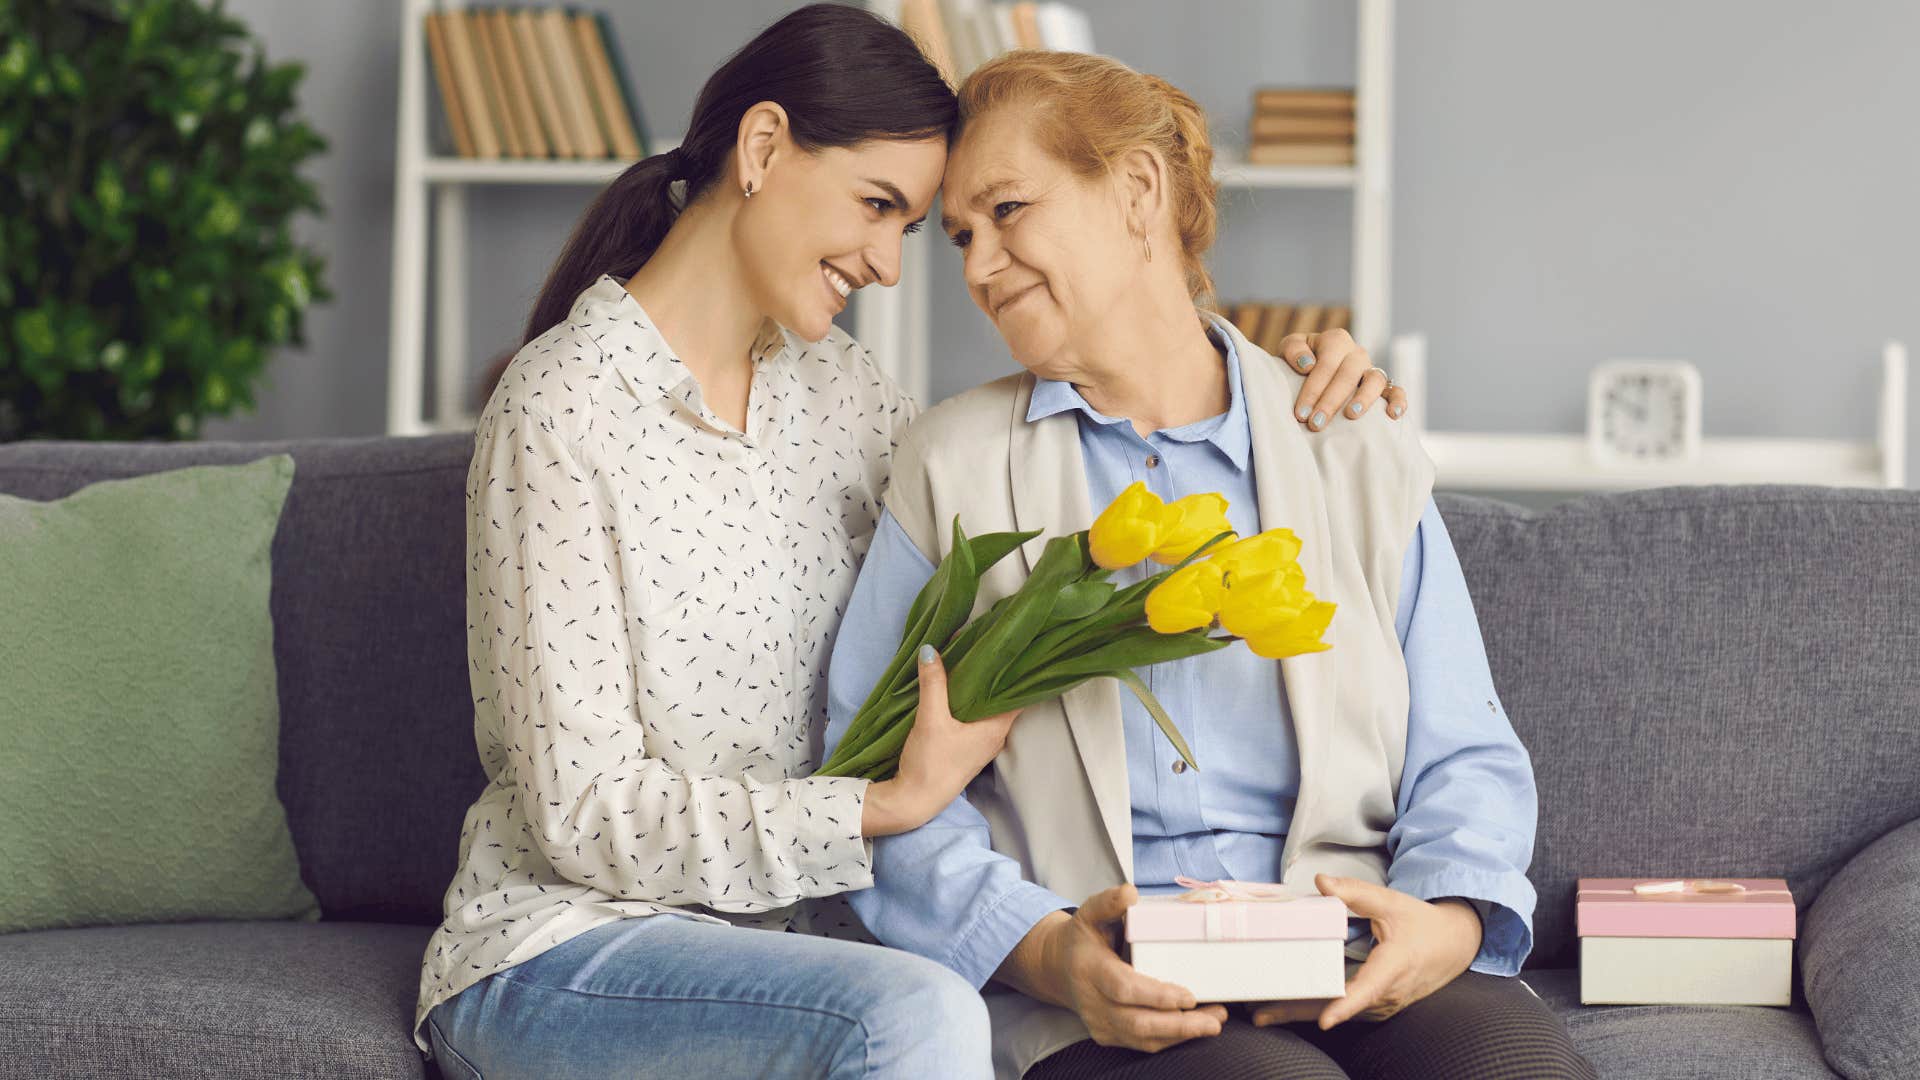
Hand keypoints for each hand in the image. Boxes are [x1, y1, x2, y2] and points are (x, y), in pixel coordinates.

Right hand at [861, 645, 1017, 836]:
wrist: (915, 801)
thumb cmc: (930, 763)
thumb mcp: (930, 719)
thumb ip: (933, 684)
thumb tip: (931, 650)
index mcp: (996, 728)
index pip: (1020, 695)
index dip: (1019, 673)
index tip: (1015, 650)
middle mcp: (995, 736)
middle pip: (1003, 699)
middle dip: (996, 676)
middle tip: (989, 646)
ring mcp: (981, 744)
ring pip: (987, 709)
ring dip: (980, 690)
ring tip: (972, 661)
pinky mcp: (967, 748)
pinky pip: (975, 718)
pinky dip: (969, 703)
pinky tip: (956, 690)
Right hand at [1001, 884, 1226, 1052]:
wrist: (1058, 968)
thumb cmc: (1082, 939)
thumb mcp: (1090, 914)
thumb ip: (1109, 902)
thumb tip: (1130, 893)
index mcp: (1089, 969)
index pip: (1123, 988)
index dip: (1157, 995)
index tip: (1189, 995)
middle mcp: (1092, 1002)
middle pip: (1137, 1022)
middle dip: (1179, 1024)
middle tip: (1215, 1018)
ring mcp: (1099, 1023)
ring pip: (1143, 1038)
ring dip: (1181, 1034)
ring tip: (1213, 1023)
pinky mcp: (1108, 1035)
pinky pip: (1143, 1043)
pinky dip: (1171, 1038)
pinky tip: (1195, 1028)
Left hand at [1252, 874, 1480, 1029]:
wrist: (1453, 946)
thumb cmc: (1421, 923)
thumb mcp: (1391, 902)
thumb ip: (1355, 892)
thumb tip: (1320, 882)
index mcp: (1394, 966)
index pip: (1369, 990)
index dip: (1346, 1005)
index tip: (1325, 1019)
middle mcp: (1388, 993)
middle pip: (1340, 1008)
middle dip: (1299, 1012)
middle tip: (1258, 1013)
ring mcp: (1382, 1005)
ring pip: (1338, 1013)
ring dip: (1300, 1014)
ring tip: (1260, 1013)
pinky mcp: (1376, 1007)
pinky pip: (1343, 1012)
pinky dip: (1313, 1010)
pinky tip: (1283, 1009)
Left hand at [1279, 327, 1408, 428]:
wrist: (1309, 371)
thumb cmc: (1298, 362)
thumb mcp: (1290, 348)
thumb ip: (1293, 349)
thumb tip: (1307, 364)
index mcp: (1335, 340)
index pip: (1326, 364)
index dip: (1313, 389)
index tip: (1300, 413)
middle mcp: (1356, 353)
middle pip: (1348, 375)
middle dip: (1330, 401)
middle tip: (1315, 424)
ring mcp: (1371, 369)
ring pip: (1375, 380)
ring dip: (1364, 398)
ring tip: (1351, 416)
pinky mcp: (1383, 387)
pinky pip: (1396, 391)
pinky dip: (1398, 401)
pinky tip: (1392, 415)